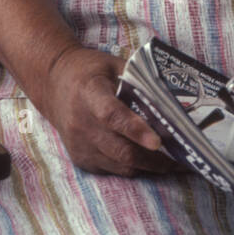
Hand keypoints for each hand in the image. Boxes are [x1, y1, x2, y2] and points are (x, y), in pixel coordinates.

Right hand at [37, 45, 177, 176]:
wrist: (52, 83)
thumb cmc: (88, 71)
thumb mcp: (112, 65)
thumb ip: (138, 80)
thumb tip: (171, 97)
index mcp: (90, 94)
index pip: (112, 116)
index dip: (135, 129)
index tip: (157, 141)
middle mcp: (81, 123)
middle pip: (120, 149)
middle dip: (153, 159)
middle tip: (181, 159)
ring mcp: (79, 144)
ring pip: (120, 165)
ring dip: (148, 166)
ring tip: (173, 163)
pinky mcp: (81, 158)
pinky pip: (112, 169)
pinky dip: (132, 166)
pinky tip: (149, 160)